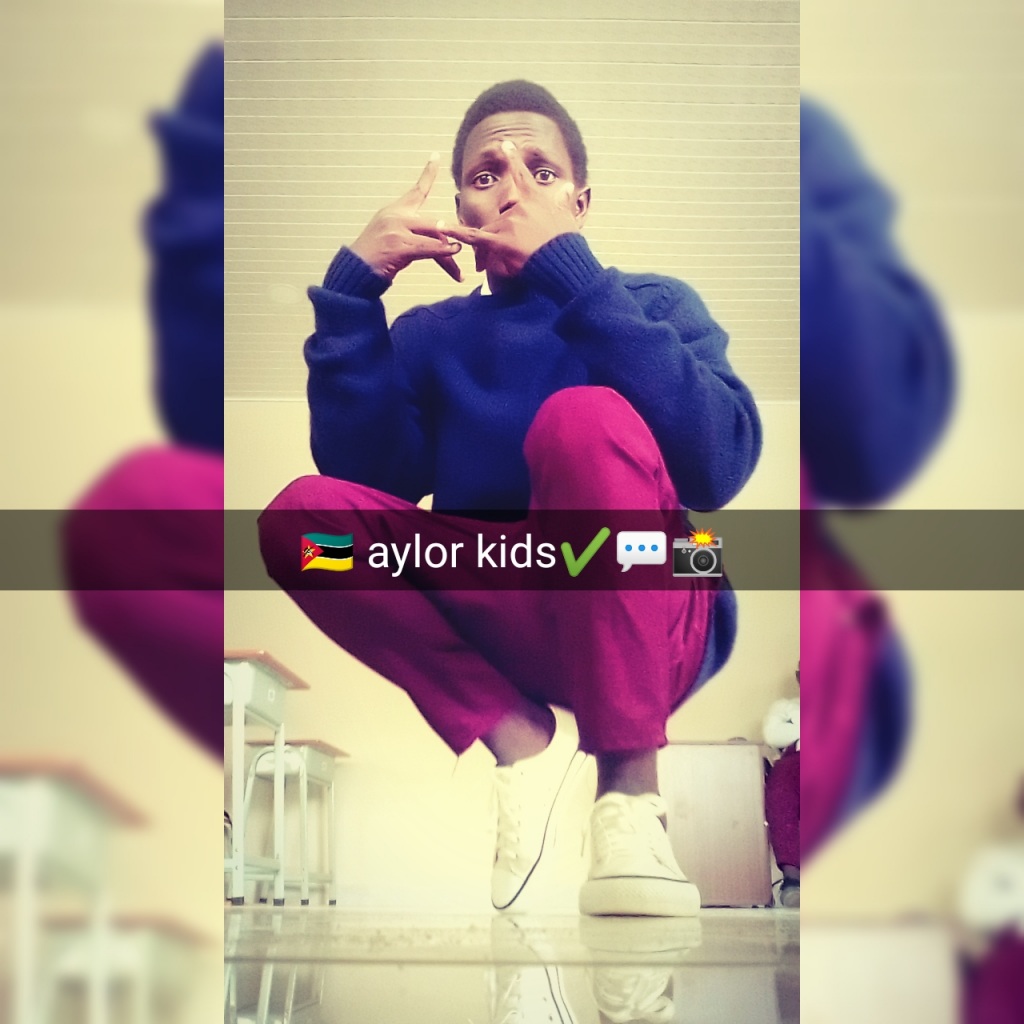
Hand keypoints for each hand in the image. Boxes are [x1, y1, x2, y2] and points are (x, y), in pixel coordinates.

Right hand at [349, 154, 462, 281]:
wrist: (355, 271)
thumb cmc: (375, 259)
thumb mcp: (395, 241)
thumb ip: (417, 237)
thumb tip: (445, 244)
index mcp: (394, 211)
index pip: (416, 190)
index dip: (428, 173)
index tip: (436, 156)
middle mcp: (396, 216)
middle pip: (434, 223)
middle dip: (453, 235)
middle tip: (468, 244)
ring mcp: (397, 229)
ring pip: (434, 234)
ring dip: (450, 249)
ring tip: (459, 261)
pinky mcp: (399, 245)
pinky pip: (428, 247)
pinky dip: (443, 252)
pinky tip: (454, 252)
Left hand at [443, 140, 581, 278]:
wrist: (563, 261)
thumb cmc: (567, 242)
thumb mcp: (567, 217)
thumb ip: (562, 200)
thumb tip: (568, 185)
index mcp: (535, 199)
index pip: (522, 175)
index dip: (513, 159)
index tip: (505, 144)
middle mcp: (519, 207)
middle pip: (502, 213)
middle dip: (505, 231)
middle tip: (517, 247)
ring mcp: (509, 223)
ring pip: (491, 228)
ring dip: (494, 242)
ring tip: (504, 258)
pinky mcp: (500, 241)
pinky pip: (473, 235)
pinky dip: (456, 231)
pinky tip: (441, 227)